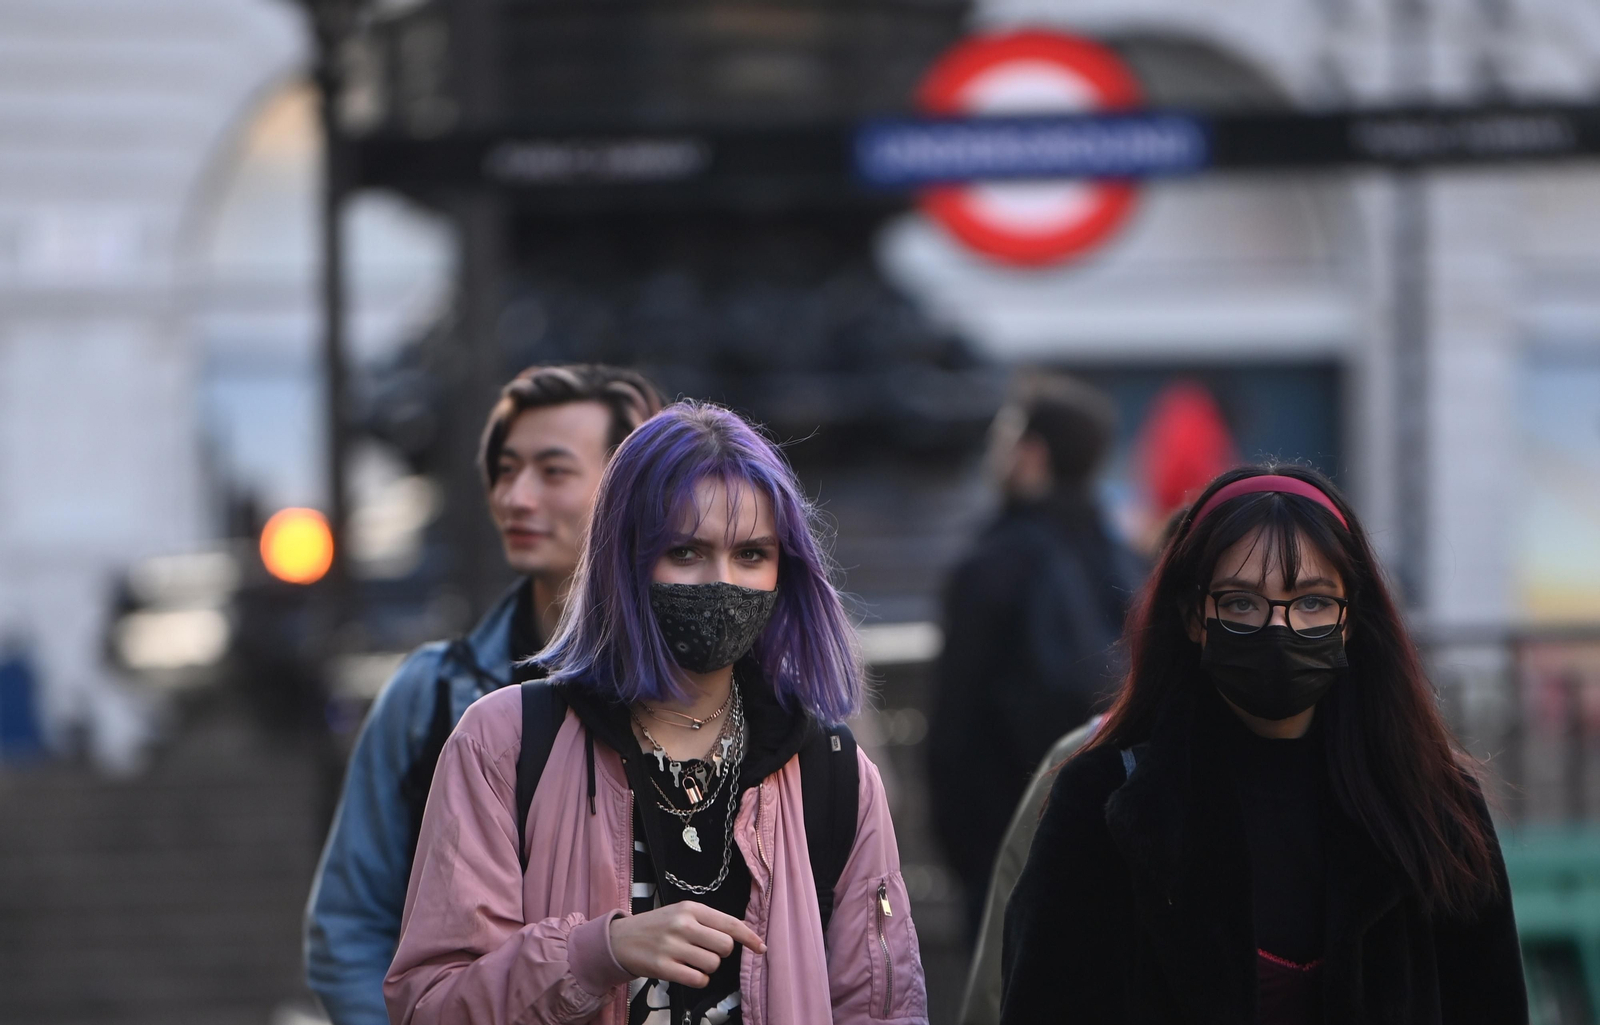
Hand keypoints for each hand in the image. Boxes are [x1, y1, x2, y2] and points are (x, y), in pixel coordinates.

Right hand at [609, 902, 766, 987]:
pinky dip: (698, 980)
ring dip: (707, 967)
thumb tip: (740, 936)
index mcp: (690, 908)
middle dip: (721, 953)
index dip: (749, 937)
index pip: (730, 923)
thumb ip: (707, 921)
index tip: (761, 948)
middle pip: (725, 946)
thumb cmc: (657, 926)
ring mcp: (672, 946)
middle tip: (705, 951)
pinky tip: (686, 973)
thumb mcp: (681, 913)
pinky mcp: (663, 967)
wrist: (620, 939)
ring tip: (691, 961)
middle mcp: (683, 924)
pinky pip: (698, 980)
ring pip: (713, 964)